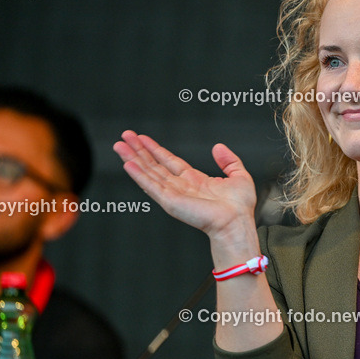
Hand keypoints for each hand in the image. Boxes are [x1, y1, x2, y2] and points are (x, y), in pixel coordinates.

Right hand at [113, 131, 257, 238]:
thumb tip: (218, 147)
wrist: (236, 222)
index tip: (143, 139)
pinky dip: (138, 175)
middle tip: (125, 137)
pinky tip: (128, 164)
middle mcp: (181, 187)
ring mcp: (173, 194)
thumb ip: (229, 161)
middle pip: (154, 165)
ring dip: (133, 159)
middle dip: (139, 150)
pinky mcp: (169, 201)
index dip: (156, 149)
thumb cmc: (239, 208)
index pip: (170, 161)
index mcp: (195, 181)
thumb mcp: (239, 176)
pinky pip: (150, 185)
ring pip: (149, 172)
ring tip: (120, 146)